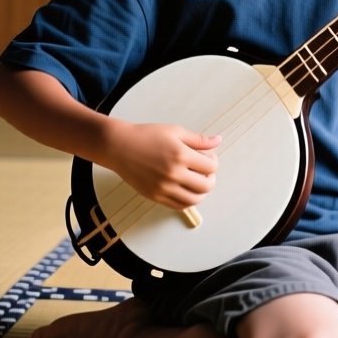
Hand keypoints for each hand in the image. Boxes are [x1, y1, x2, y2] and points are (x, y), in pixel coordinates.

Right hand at [105, 121, 220, 210]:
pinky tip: (185, 189)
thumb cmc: (146, 136)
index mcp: (181, 155)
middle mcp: (174, 174)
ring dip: (201, 192)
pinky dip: (187, 200)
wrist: (119, 146)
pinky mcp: (155, 196)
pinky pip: (179, 206)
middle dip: (211, 178)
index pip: (211, 167)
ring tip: (197, 182)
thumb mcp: (175, 131)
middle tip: (205, 171)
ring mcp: (164, 188)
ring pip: (194, 200)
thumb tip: (218, 140)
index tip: (208, 157)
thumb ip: (198, 140)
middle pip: (206, 186)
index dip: (214, 162)